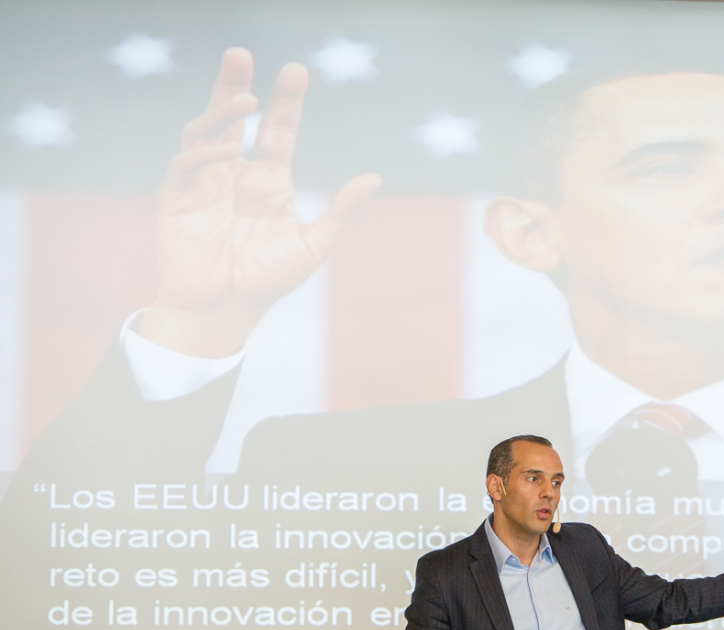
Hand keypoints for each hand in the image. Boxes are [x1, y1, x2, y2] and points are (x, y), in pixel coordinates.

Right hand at [141, 48, 380, 356]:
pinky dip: (205, 151)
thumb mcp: (313, 244)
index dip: (286, 102)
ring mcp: (205, 182)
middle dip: (235, 83)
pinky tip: (229, 148)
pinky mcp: (178, 196)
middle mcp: (236, 174)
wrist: (225, 310)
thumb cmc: (267, 280)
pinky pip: (187, 162)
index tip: (296, 70)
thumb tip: (373, 178)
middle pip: (233, 117)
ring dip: (221, 109)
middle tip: (241, 53)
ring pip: (206, 130)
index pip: (277, 130)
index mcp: (269, 181)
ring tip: (247, 97)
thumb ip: (340, 212)